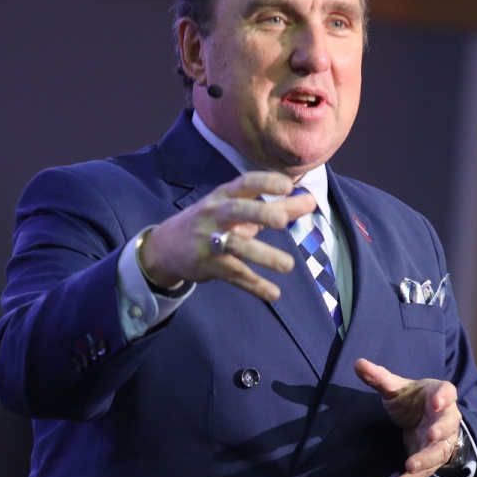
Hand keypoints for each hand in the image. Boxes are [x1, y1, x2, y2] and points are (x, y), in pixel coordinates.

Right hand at [139, 171, 317, 301]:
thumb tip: (311, 201)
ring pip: (236, 246)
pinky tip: (273, 293)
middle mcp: (215, 214)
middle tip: (282, 220)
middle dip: (259, 213)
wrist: (166, 246)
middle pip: (237, 211)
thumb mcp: (239, 209)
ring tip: (288, 265)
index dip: (265, 183)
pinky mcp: (207, 265)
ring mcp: (209, 240)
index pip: (245, 183)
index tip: (288, 186)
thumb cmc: (213, 221)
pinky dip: (253, 285)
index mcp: (225, 195)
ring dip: (262, 255)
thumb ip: (275, 206)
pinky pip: (233, 274)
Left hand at [354, 358, 462, 476]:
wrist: (423, 418)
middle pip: (448, 424)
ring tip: (410, 466)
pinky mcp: (432, 458)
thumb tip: (358, 364)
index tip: (435, 402)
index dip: (443, 397)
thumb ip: (379, 378)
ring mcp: (442, 440)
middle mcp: (446, 417)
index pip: (447, 392)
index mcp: (439, 394)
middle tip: (431, 435)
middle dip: (440, 431)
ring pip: (439, 451)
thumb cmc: (412, 399)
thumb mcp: (396, 388)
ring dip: (426, 459)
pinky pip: (427, 470)